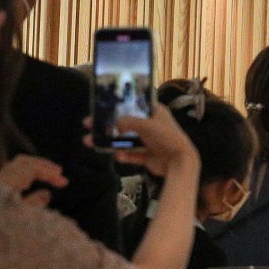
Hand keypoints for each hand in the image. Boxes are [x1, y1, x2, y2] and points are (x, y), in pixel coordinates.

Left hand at [0, 154, 66, 208]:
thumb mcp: (18, 219)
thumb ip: (34, 204)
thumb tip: (46, 194)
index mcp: (5, 185)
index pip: (31, 169)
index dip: (49, 174)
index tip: (64, 183)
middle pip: (23, 162)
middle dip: (43, 165)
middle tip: (59, 172)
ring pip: (15, 167)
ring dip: (34, 168)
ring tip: (49, 175)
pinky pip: (8, 175)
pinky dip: (23, 174)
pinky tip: (29, 184)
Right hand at [84, 104, 199, 177]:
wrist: (180, 162)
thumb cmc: (166, 138)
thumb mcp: (147, 125)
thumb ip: (128, 122)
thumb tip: (113, 123)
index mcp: (155, 112)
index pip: (134, 105)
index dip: (118, 105)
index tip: (101, 106)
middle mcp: (152, 125)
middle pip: (125, 123)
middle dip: (107, 126)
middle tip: (88, 125)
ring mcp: (149, 141)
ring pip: (125, 140)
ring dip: (110, 142)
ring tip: (90, 142)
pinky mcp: (147, 156)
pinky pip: (131, 154)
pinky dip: (124, 155)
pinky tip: (117, 157)